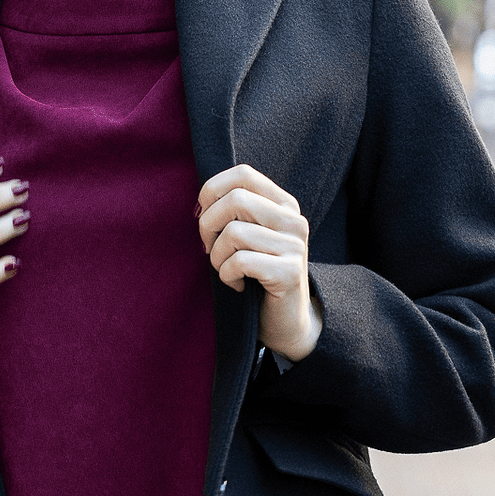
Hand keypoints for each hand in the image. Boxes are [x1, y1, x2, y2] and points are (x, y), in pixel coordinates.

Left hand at [197, 164, 321, 363]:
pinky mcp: (290, 272)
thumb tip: (200, 204)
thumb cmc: (257, 276)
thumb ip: (232, 213)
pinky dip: (227, 276)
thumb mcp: (248, 236)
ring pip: (234, 233)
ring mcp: (294, 246)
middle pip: (235, 200)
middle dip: (208, 225)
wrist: (287, 321)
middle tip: (209, 249)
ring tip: (227, 270)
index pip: (243, 174)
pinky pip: (240, 262)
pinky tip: (238, 285)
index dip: (212, 190)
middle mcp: (293, 220)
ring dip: (217, 257)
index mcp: (283, 205)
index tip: (202, 215)